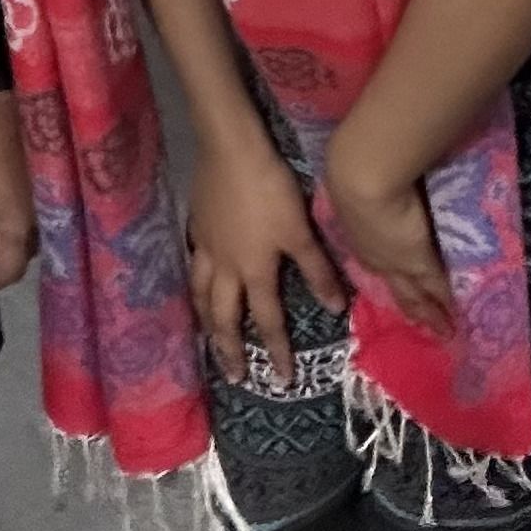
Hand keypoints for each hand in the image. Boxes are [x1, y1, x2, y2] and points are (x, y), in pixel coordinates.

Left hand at [0, 85, 34, 294]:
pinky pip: (41, 208)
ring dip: (18, 237)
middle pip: (28, 251)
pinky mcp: (52, 172)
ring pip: (38, 229)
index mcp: (20, 228)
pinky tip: (9, 208)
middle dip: (7, 260)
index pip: (10, 269)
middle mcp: (44, 217)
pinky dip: (24, 216)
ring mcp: (52, 194)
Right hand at [187, 124, 346, 387]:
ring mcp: (206, 247)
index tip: (283, 380)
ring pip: (202, 296)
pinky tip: (198, 284)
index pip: (268, 321)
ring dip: (207, 323)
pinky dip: (196, 285)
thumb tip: (336, 308)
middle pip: (225, 318)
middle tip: (235, 376)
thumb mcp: (300, 230)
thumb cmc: (270, 189)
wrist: (231, 149)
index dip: (277, 351)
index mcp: (255, 271)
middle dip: (231, 350)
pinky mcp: (196, 226)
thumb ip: (316, 270)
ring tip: (209, 340)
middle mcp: (226, 268)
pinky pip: (193, 267)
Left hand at [321, 129, 453, 340]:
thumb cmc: (356, 167)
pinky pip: (436, 288)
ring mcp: (397, 262)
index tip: (398, 287)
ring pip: (415, 294)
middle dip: (410, 306)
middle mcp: (374, 255)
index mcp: (357, 234)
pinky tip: (456, 315)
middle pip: (396, 287)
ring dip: (429, 312)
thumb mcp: (359, 181)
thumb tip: (374, 175)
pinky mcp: (419, 262)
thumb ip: (371, 186)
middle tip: (423, 324)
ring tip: (443, 328)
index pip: (376, 261)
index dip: (389, 275)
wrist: (363, 174)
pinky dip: (446, 303)